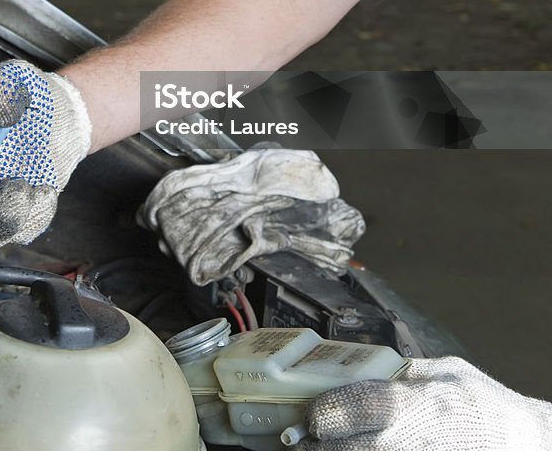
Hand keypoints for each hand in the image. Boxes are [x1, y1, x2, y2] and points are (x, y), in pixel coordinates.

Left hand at [300, 357, 551, 449]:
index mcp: (423, 403)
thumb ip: (397, 373)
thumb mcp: (441, 372)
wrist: (518, 443)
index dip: (332, 412)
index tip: (308, 416)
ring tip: (308, 450)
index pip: (369, 406)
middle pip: (356, 450)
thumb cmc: (479, 405)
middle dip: (318, 448)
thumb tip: (350, 367)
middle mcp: (420, 441)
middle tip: (291, 441)